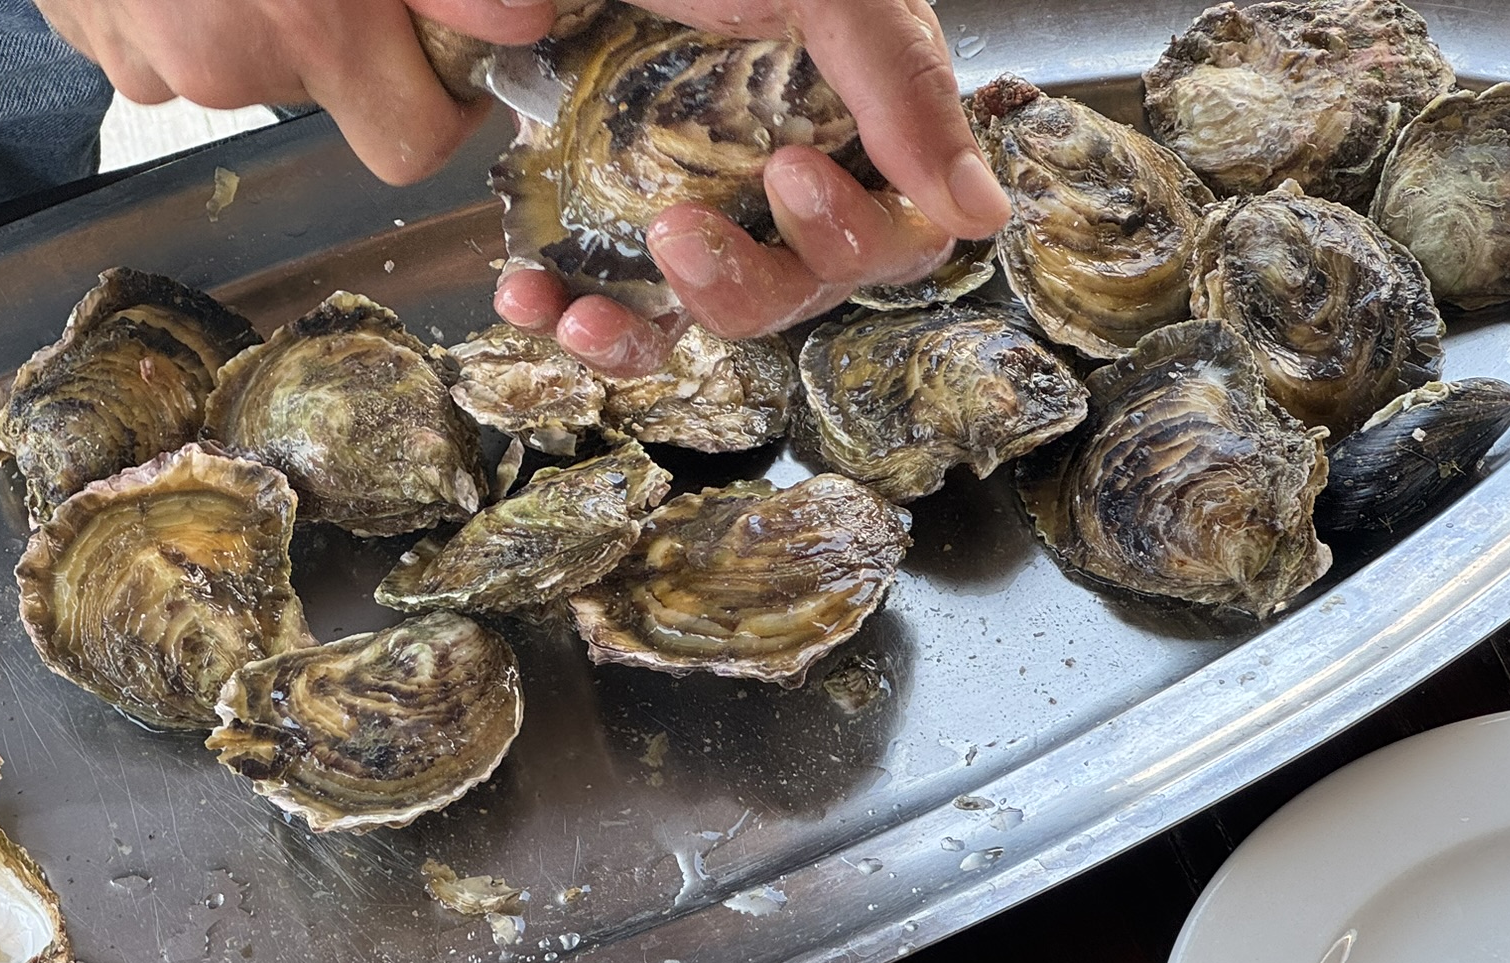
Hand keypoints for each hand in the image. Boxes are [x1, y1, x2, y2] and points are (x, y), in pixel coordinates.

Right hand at [33, 0, 560, 184]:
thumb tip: (523, 23)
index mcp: (311, 22)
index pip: (410, 146)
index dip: (441, 107)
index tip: (445, 55)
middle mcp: (225, 63)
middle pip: (324, 95)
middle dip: (342, 37)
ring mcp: (144, 58)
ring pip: (235, 64)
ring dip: (253, 10)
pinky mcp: (86, 35)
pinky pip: (156, 42)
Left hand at [495, 0, 1011, 374]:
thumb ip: (903, 85)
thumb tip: (979, 212)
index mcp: (857, 130)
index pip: (897, 236)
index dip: (853, 236)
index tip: (790, 175)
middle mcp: (783, 183)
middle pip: (802, 292)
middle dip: (745, 285)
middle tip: (678, 231)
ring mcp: (701, 209)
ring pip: (706, 319)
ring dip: (648, 329)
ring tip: (587, 307)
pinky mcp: (615, 229)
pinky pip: (615, 309)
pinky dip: (572, 317)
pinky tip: (530, 298)